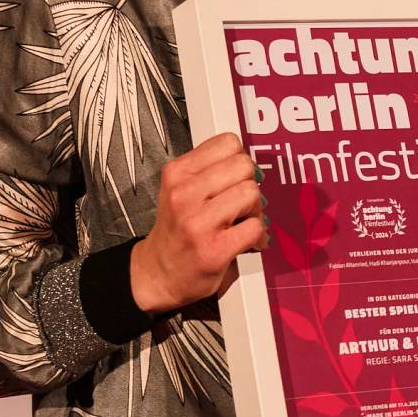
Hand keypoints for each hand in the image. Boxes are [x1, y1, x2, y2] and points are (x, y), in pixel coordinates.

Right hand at [131, 133, 268, 312]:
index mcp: (177, 173)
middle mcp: (184, 194)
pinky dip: (259, 236)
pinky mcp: (214, 249)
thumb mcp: (179, 188)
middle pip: (243, 166)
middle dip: (250, 184)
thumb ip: (208, 169)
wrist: (158, 273)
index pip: (228, 143)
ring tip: (243, 223)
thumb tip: (248, 163)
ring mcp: (198, 222)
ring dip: (255, 211)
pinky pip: (255, 227)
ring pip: (251, 193)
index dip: (238, 161)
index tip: (235, 178)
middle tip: (241, 203)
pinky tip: (248, 241)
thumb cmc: (176, 229)